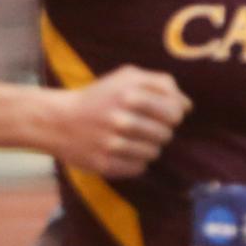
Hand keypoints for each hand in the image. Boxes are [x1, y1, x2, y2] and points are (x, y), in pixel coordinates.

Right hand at [44, 65, 188, 178]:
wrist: (58, 120)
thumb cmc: (99, 97)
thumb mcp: (126, 77)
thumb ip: (160, 83)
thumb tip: (187, 106)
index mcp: (129, 94)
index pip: (174, 112)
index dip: (172, 114)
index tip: (161, 114)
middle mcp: (121, 119)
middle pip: (165, 134)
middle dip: (158, 131)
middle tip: (141, 127)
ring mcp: (112, 144)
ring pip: (153, 153)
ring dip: (146, 147)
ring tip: (130, 139)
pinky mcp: (104, 164)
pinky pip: (139, 168)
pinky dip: (134, 161)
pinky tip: (121, 151)